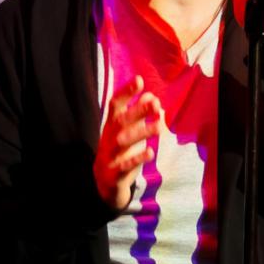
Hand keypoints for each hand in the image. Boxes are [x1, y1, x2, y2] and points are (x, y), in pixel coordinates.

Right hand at [93, 74, 163, 210]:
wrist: (104, 183)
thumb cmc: (120, 151)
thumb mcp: (128, 132)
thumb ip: (139, 115)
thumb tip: (152, 97)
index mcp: (111, 125)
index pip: (116, 105)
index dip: (126, 92)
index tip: (139, 80)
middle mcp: (109, 138)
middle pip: (121, 121)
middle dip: (137, 111)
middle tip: (155, 103)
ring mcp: (110, 155)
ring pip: (123, 142)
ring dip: (140, 133)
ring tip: (159, 127)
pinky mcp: (115, 173)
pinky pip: (125, 166)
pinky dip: (137, 159)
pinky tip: (151, 153)